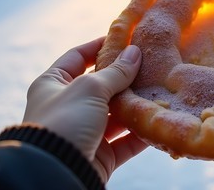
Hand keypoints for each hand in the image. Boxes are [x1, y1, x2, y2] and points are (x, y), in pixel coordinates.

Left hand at [23, 39, 145, 182]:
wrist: (55, 175)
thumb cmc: (65, 122)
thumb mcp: (90, 89)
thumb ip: (116, 72)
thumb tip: (135, 52)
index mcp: (53, 84)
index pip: (78, 56)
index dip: (100, 45)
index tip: (125, 38)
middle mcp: (68, 106)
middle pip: (102, 85)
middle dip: (126, 77)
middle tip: (152, 64)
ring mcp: (85, 131)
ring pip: (116, 113)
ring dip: (137, 104)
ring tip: (160, 90)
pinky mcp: (100, 154)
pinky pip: (125, 140)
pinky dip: (141, 132)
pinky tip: (159, 120)